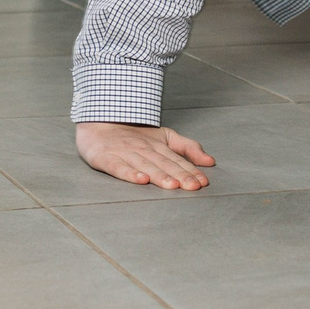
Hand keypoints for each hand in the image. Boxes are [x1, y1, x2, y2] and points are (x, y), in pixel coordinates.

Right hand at [75, 121, 215, 189]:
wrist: (98, 122)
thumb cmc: (133, 134)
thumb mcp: (164, 137)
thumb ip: (188, 149)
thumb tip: (210, 161)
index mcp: (158, 145)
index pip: (177, 160)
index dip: (190, 171)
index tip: (202, 182)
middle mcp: (143, 149)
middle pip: (163, 163)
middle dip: (178, 175)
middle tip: (192, 186)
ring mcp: (124, 153)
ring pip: (144, 165)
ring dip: (158, 175)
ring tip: (172, 185)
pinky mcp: (106, 158)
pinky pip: (118, 167)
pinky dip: (129, 173)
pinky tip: (141, 180)